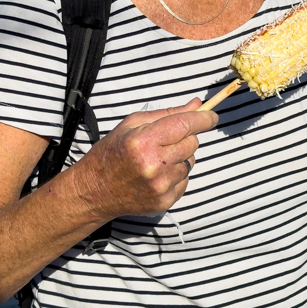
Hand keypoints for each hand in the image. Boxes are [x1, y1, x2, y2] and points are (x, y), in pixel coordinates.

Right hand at [70, 98, 217, 220]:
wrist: (94, 191)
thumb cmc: (112, 152)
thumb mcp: (132, 124)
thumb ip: (167, 113)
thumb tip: (197, 105)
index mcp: (144, 140)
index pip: (185, 124)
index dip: (204, 119)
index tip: (212, 116)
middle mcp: (154, 164)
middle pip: (192, 143)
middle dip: (187, 137)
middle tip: (168, 140)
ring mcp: (160, 186)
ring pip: (190, 162)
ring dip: (180, 158)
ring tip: (158, 160)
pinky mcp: (164, 202)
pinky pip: (185, 181)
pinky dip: (177, 176)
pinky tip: (157, 175)